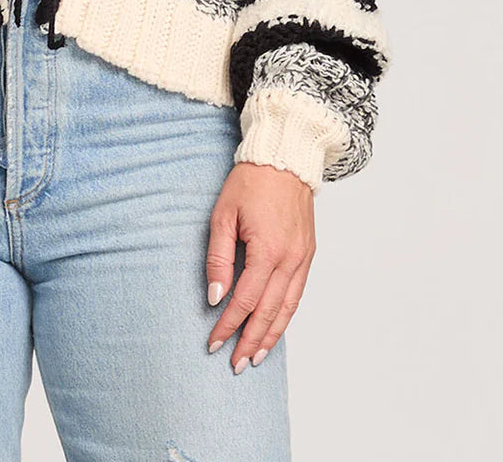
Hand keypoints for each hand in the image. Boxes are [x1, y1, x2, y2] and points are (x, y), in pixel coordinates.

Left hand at [205, 161, 315, 372]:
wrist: (284, 159)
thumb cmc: (250, 183)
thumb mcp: (223, 215)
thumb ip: (218, 258)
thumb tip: (215, 296)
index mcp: (267, 250)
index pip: (245, 300)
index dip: (229, 325)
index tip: (214, 342)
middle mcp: (290, 259)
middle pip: (269, 312)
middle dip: (250, 341)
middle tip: (235, 364)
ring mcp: (303, 258)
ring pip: (288, 309)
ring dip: (271, 336)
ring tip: (256, 357)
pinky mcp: (308, 254)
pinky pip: (298, 294)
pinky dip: (286, 316)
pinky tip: (275, 328)